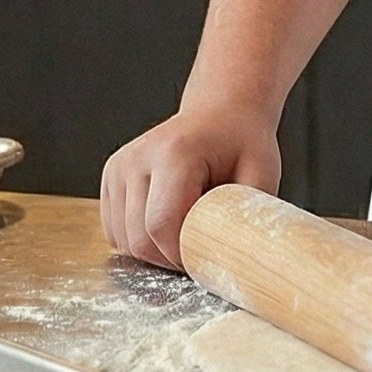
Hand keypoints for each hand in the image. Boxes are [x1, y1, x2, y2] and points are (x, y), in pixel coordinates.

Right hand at [99, 102, 281, 270]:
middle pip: (139, 240)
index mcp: (175, 153)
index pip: (162, 226)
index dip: (182, 256)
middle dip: (169, 258)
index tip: (206, 256)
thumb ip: (244, 217)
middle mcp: (139, 157)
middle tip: (200, 247)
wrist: (220, 111)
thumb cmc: (242, 142)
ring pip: (124, 241)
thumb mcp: (260, 174)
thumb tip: (237, 259)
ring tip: (185, 227)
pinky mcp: (111, 176)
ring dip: (154, 250)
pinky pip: (117, 233)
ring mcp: (120, 166)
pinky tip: (167, 222)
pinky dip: (140, 240)